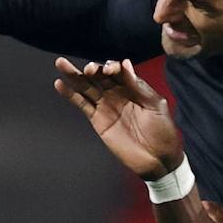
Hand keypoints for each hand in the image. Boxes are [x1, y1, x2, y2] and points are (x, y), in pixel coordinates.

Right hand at [54, 57, 184, 179]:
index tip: (110, 69)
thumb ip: (139, 87)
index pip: (118, 71)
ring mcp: (106, 106)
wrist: (158, 159)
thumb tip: (125, 63)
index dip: (112, 67)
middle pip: (99, 76)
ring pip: (86, 87)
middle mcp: (117, 94)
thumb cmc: (163, 131)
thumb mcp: (156, 105)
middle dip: (92, 69)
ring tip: (61, 63)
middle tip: (88, 69)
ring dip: (74, 75)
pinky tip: (60, 84)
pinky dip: (70, 95)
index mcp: (133, 87)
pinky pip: (82, 104)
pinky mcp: (98, 120)